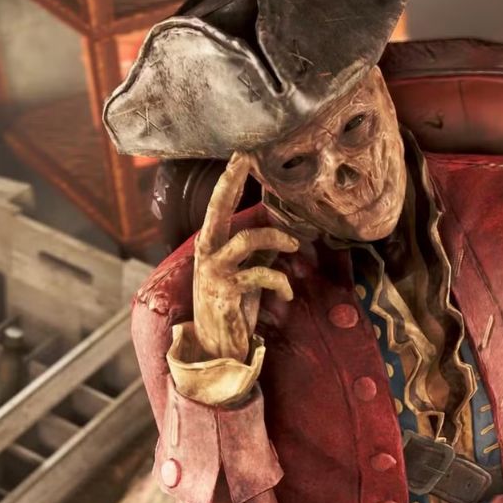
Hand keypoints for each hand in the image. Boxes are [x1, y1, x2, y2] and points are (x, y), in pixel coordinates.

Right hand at [192, 150, 298, 359]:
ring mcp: (214, 272)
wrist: (217, 348)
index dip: (230, 179)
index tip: (241, 154)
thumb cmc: (232, 307)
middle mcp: (207, 254)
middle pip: (217, 209)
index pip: (219, 206)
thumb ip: (259, 251)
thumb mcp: (247, 273)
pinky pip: (261, 275)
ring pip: (246, 239)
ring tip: (296, 244)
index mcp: (211, 246)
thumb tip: (284, 231)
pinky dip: (281, 282)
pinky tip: (287, 293)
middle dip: (231, 182)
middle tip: (246, 158)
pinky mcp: (226, 293)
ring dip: (277, 237)